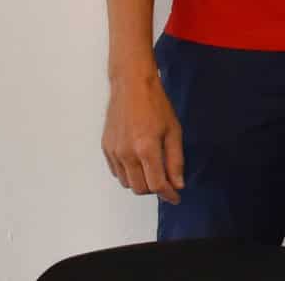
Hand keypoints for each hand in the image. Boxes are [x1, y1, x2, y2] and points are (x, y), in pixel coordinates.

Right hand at [101, 71, 183, 204]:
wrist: (132, 87)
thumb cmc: (155, 105)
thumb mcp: (174, 131)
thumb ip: (176, 160)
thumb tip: (178, 183)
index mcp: (146, 148)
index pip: (157, 184)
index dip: (168, 194)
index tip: (176, 197)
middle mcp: (126, 153)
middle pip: (140, 188)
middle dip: (155, 189)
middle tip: (167, 181)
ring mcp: (114, 152)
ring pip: (127, 183)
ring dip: (141, 183)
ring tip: (153, 170)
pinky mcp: (106, 149)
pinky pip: (117, 172)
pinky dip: (129, 174)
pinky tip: (139, 163)